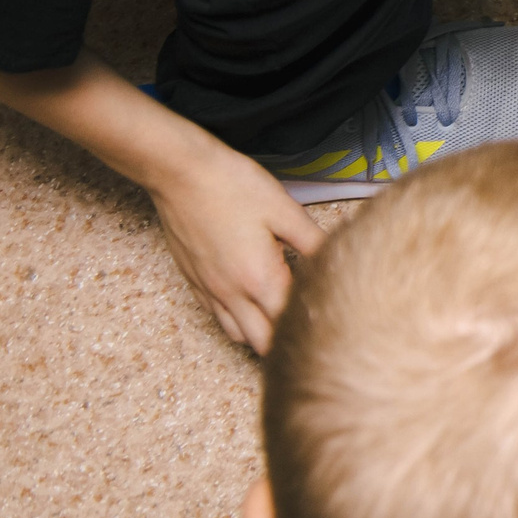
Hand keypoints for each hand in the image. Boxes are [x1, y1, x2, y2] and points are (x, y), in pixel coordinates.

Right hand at [146, 149, 325, 352]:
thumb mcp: (285, 210)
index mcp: (259, 279)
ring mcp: (209, 291)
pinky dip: (238, 321)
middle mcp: (231, 294)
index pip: (292, 323)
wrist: (180, 173)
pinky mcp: (194, 282)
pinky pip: (218, 317)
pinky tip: (253, 303)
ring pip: (238, 335)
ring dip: (262, 334)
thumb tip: (338, 259)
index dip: (314, 323)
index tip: (335, 317)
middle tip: (312, 325)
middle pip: (263, 344)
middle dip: (288, 341)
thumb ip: (314, 242)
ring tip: (285, 318)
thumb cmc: (233, 187)